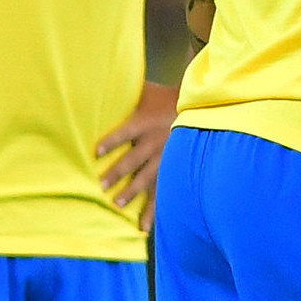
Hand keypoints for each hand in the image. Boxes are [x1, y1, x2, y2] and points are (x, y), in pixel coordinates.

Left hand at [95, 80, 177, 228]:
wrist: (204, 107)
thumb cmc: (170, 98)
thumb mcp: (148, 90)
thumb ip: (128, 90)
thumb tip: (99, 77)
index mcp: (147, 122)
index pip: (126, 132)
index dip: (112, 141)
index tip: (96, 151)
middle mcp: (157, 142)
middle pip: (134, 159)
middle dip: (118, 172)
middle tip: (102, 185)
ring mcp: (168, 157)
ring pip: (149, 178)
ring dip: (132, 191)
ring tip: (118, 203)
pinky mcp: (176, 169)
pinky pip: (165, 190)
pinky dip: (155, 207)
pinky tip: (145, 223)